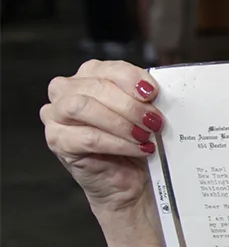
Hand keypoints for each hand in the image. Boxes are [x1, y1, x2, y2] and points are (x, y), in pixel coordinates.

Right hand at [41, 60, 161, 214]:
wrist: (128, 179)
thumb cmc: (134, 141)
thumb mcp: (142, 113)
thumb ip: (143, 98)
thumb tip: (155, 93)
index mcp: (88, 76)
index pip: (108, 68)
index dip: (131, 78)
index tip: (153, 93)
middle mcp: (66, 92)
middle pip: (95, 87)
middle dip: (130, 105)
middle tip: (153, 120)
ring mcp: (56, 116)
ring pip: (82, 107)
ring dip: (120, 122)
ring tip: (144, 135)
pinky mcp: (58, 141)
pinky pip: (87, 138)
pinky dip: (118, 143)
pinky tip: (138, 148)